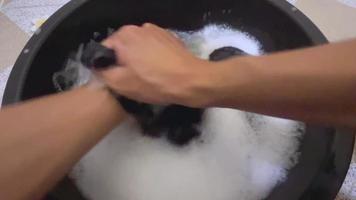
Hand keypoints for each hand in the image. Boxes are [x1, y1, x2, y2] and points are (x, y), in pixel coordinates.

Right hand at [99, 23, 213, 106]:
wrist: (191, 81)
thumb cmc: (154, 83)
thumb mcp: (121, 84)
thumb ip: (102, 73)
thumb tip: (98, 67)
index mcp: (123, 36)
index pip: (104, 50)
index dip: (106, 67)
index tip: (116, 80)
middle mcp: (138, 28)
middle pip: (122, 48)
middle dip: (124, 63)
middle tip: (132, 81)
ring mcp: (156, 31)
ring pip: (138, 48)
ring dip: (138, 60)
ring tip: (148, 77)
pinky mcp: (169, 37)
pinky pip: (152, 48)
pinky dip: (152, 58)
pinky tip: (160, 71)